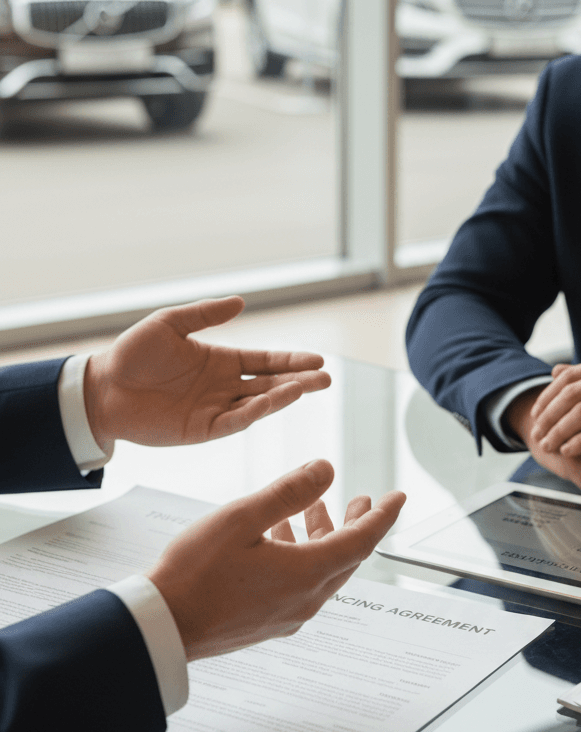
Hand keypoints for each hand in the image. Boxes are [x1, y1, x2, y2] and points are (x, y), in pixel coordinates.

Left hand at [83, 296, 330, 451]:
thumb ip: (206, 314)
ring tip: (307, 387)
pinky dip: (255, 412)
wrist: (103, 388)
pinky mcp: (202, 430)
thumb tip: (241, 301)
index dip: (290, 360)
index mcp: (221, 361)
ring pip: (258, 403)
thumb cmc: (133, 354)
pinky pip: (234, 421)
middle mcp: (224, 387)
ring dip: (283, 396)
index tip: (317, 360)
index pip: (265, 361)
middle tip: (326, 379)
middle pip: (270, 383)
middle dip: (299, 381)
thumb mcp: (170, 324)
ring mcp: (215, 409)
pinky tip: (272, 401)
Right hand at [147, 458, 405, 658]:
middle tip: (361, 499)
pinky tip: (278, 537)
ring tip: (311, 508)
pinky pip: (301, 584)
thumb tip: (326, 470)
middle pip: (346, 557)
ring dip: (322, 537)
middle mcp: (305, 598)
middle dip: (355, 524)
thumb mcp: (242, 519)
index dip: (383, 516)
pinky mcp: (267, 622)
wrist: (162, 628)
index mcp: (307, 573)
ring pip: (322, 570)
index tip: (398, 497)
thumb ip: (288, 493)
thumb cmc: (194, 573)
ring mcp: (287, 614)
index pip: (362, 541)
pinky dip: (302, 555)